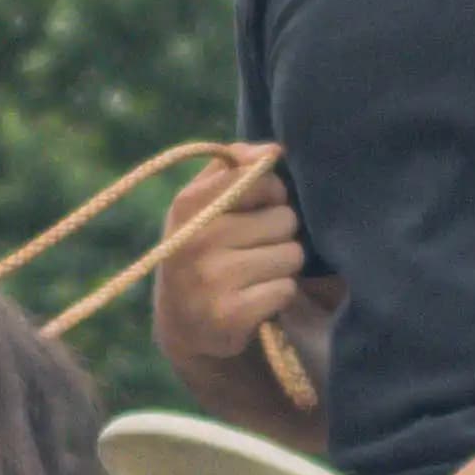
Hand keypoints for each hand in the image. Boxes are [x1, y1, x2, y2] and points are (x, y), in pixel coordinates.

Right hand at [152, 147, 307, 374]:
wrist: (183, 324)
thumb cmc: (203, 249)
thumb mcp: (204, 203)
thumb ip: (235, 166)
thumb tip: (273, 150)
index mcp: (189, 204)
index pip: (260, 177)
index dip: (272, 193)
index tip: (256, 210)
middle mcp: (197, 238)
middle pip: (284, 218)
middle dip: (278, 235)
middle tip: (252, 252)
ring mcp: (212, 278)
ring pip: (291, 254)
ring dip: (282, 267)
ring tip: (254, 275)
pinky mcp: (231, 315)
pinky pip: (286, 289)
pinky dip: (279, 296)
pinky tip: (255, 301)